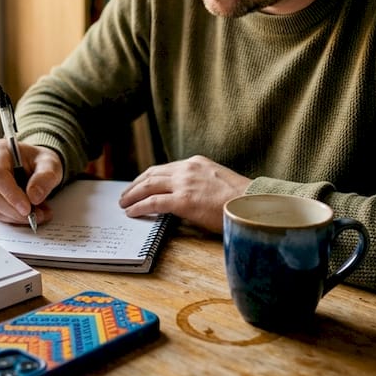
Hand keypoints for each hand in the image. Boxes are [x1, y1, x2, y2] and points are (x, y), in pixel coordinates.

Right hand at [0, 139, 63, 225]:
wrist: (33, 165)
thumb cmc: (38, 161)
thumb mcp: (50, 164)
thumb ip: (45, 177)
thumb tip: (34, 197)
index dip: (11, 194)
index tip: (27, 208)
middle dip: (15, 210)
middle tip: (38, 216)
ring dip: (15, 216)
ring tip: (38, 215)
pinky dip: (12, 218)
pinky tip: (27, 215)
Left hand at [119, 155, 251, 232]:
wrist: (252, 203)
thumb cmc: (240, 198)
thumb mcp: (217, 181)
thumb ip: (200, 183)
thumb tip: (187, 196)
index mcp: (196, 162)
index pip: (165, 168)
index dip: (148, 177)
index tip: (140, 184)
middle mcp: (187, 169)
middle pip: (152, 174)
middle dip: (135, 185)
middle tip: (125, 194)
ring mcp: (184, 183)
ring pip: (149, 186)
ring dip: (132, 195)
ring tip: (124, 204)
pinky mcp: (183, 200)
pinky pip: (154, 202)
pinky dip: (139, 207)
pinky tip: (132, 212)